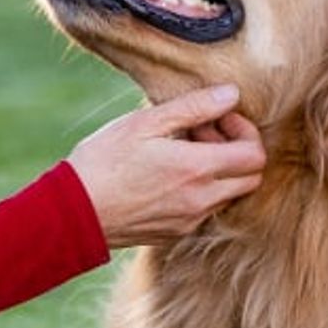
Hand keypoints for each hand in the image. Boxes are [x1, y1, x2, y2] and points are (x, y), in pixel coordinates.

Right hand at [67, 84, 265, 247]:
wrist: (72, 213)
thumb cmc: (103, 161)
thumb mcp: (144, 123)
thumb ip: (194, 108)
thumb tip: (232, 94)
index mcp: (197, 169)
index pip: (255, 155)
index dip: (244, 130)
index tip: (216, 118)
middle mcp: (202, 200)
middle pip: (251, 178)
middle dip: (237, 151)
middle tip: (203, 133)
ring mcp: (190, 220)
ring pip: (230, 194)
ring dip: (218, 170)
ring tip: (181, 151)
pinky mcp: (176, 232)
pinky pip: (206, 209)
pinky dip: (201, 188)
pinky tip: (168, 173)